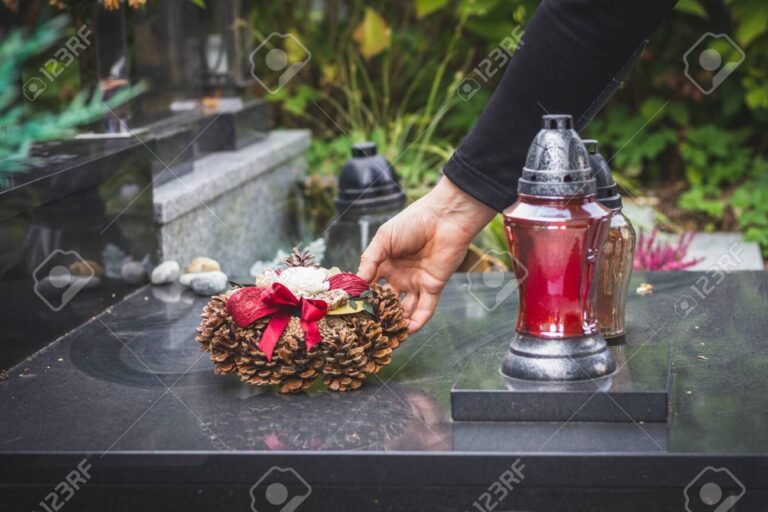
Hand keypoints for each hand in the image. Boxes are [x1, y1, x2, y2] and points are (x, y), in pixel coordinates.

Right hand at [357, 177, 495, 332]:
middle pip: (387, 302)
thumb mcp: (384, 238)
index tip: (351, 312)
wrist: (444, 218)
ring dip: (397, 323)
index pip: (370, 286)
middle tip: (367, 331)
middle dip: (379, 316)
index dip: (362, 299)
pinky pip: (424, 309)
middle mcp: (399, 277)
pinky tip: (406, 332)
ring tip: (386, 337)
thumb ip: (370, 261)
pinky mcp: (433, 287)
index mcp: (385, 264)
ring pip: (405, 309)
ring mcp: (416, 283)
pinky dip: (416, 322)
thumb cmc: (413, 222)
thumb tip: (356, 283)